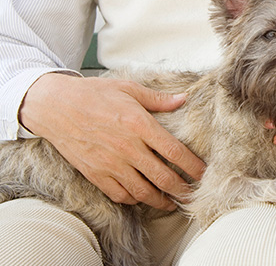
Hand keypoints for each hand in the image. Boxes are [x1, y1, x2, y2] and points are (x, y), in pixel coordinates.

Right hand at [19, 73, 205, 209]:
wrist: (55, 106)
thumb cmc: (93, 94)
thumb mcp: (129, 89)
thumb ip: (158, 99)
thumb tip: (183, 99)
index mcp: (139, 124)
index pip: (175, 152)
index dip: (193, 166)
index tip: (204, 173)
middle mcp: (127, 147)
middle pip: (163, 177)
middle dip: (183, 189)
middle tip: (194, 194)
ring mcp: (111, 163)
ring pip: (143, 191)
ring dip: (162, 200)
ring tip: (174, 202)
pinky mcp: (96, 174)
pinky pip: (120, 194)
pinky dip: (135, 199)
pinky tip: (144, 198)